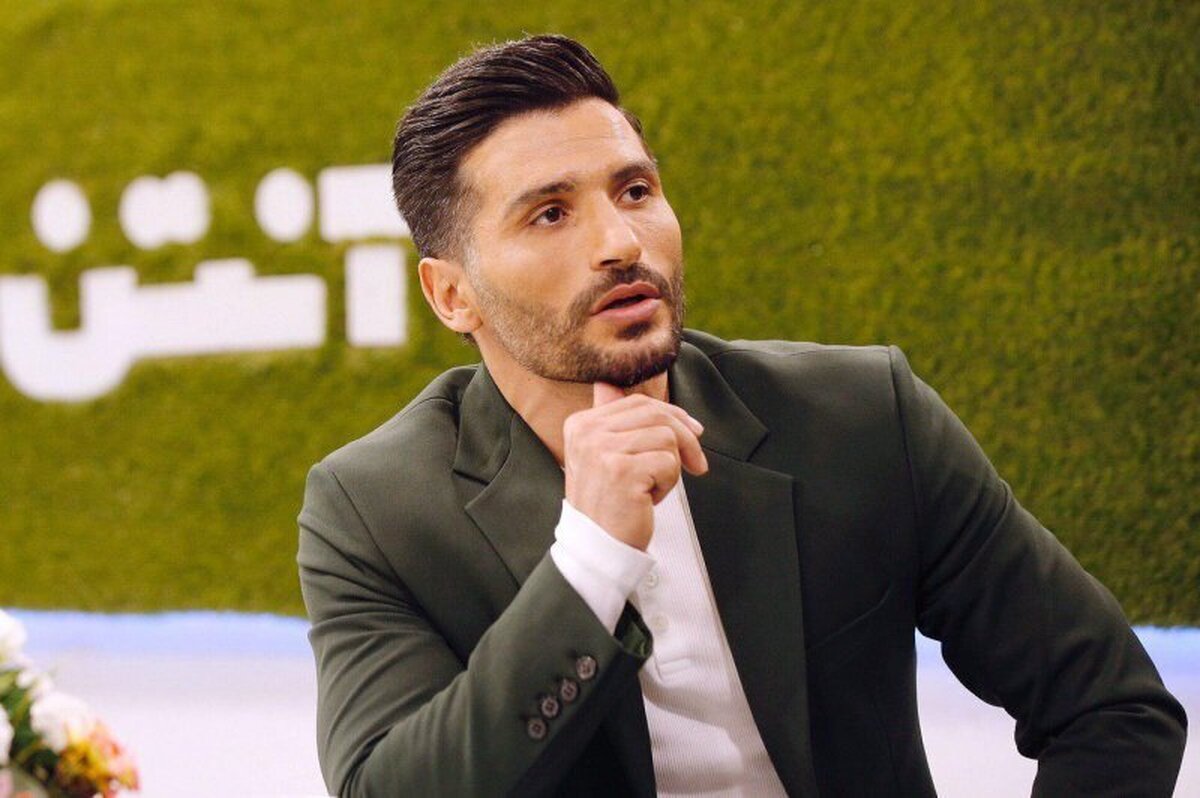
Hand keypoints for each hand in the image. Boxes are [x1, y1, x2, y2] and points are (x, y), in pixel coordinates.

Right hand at [562, 382, 708, 549]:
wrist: (597, 545)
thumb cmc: (606, 502)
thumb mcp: (600, 455)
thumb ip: (608, 419)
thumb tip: (609, 384)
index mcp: (581, 423)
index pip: (638, 402)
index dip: (672, 415)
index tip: (693, 433)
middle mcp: (588, 432)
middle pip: (656, 414)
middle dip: (684, 438)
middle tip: (697, 464)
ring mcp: (603, 450)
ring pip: (666, 438)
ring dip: (671, 467)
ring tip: (651, 487)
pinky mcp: (623, 471)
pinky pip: (669, 463)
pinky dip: (668, 484)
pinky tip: (649, 498)